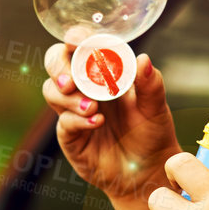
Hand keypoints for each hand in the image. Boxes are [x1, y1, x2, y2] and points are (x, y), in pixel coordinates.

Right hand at [41, 42, 180, 201]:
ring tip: (92, 107)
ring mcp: (73, 111)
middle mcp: (84, 87)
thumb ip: (150, 83)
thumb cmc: (152, 133)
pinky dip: (76, 120)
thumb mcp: (156, 107)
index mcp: (104, 71)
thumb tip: (142, 59)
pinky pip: (63, 122)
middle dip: (59, 67)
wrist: (148, 171)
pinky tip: (96, 122)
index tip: (77, 40)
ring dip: (68, 96)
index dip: (75, 38)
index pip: (82, 46)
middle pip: (55, 64)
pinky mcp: (70, 136)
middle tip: (72, 80)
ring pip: (52, 91)